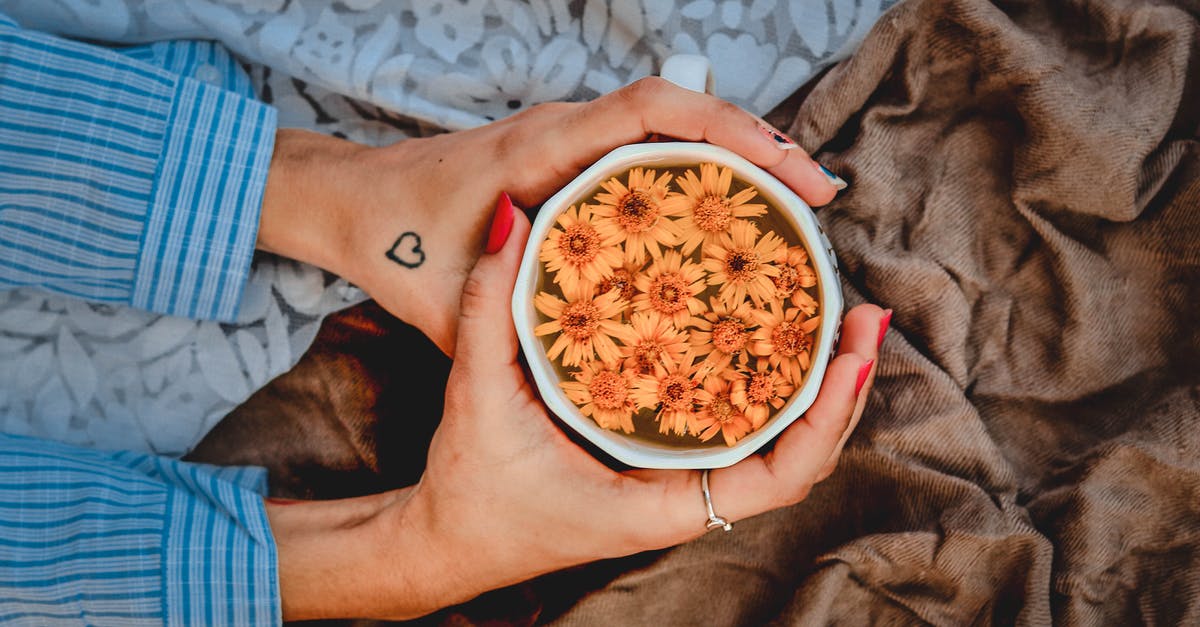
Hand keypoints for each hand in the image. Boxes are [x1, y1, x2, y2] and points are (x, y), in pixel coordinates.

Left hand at [256, 78, 844, 354]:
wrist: (353, 202)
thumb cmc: (393, 245)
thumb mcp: (448, 304)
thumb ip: (504, 316)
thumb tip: (585, 341)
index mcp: (539, 149)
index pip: (651, 110)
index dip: (730, 129)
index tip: (790, 170)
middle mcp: (562, 129)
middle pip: (683, 109)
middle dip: (760, 144)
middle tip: (819, 201)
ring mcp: (569, 140)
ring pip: (672, 126)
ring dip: (738, 156)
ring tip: (796, 211)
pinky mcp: (570, 159)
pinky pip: (651, 148)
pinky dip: (702, 170)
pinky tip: (731, 218)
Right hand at [264, 205, 885, 620]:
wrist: (450, 538)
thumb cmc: (470, 490)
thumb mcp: (476, 396)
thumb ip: (490, 307)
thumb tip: (513, 217)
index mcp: (659, 505)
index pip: (776, 477)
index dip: (826, 419)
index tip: (855, 357)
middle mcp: (683, 498)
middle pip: (796, 453)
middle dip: (841, 388)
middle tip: (864, 312)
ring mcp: (680, 480)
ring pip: (774, 440)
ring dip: (816, 384)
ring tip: (840, 315)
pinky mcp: (665, 461)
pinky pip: (737, 425)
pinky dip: (770, 384)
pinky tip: (775, 335)